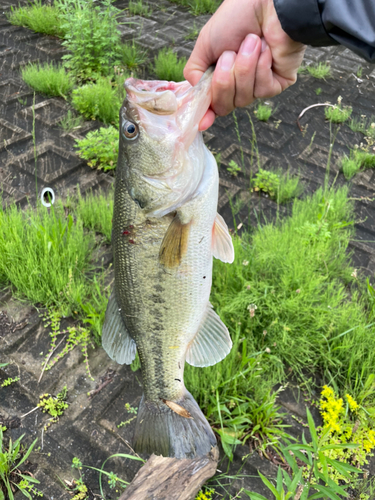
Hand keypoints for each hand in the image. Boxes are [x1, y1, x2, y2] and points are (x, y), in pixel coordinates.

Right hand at [184, 0, 305, 129]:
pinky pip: (261, 90)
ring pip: (243, 98)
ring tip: (251, 42)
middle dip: (223, 81)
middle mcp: (240, 84)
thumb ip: (195, 72)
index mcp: (222, 75)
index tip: (202, 123)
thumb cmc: (238, 17)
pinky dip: (260, 67)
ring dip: (244, 68)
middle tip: (229, 54)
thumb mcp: (206, 44)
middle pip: (224, 105)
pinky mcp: (278, 84)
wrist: (269, 3)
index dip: (206, 114)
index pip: (213, 103)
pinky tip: (266, 49)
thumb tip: (195, 100)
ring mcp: (258, 86)